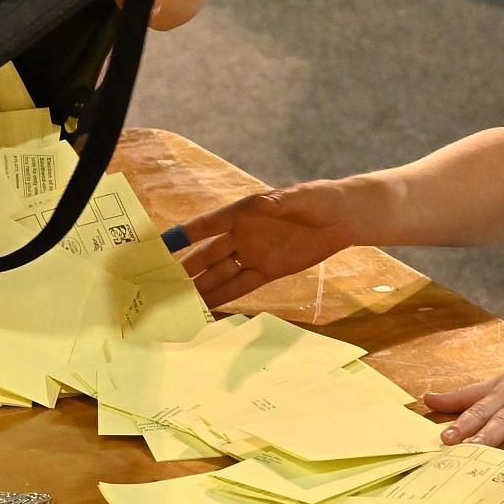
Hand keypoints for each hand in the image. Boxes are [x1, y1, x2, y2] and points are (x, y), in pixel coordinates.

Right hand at [176, 180, 357, 306]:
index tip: (162, 246)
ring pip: (221, 274)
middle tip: (163, 285)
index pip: (208, 225)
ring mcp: (254, 254)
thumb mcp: (299, 197)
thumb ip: (279, 203)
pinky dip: (224, 297)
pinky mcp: (269, 271)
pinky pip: (241, 285)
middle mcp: (243, 234)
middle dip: (186, 269)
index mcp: (244, 212)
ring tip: (180, 303)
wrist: (341, 217)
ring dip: (202, 287)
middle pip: (209, 255)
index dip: (185, 234)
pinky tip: (208, 306)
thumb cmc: (318, 198)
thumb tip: (262, 205)